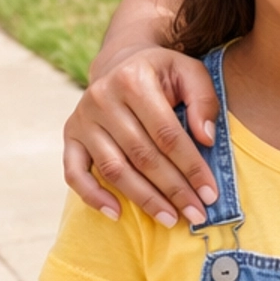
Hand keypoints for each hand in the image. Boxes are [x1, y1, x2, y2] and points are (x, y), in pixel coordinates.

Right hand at [63, 46, 219, 228]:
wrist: (121, 62)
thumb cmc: (162, 74)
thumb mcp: (190, 72)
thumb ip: (203, 100)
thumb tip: (206, 139)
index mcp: (134, 80)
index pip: (167, 134)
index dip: (190, 166)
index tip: (210, 193)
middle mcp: (102, 98)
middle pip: (142, 156)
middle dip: (173, 189)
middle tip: (196, 214)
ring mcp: (82, 119)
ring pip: (114, 169)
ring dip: (143, 199)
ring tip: (169, 218)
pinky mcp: (70, 135)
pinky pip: (75, 173)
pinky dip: (92, 196)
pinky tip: (117, 213)